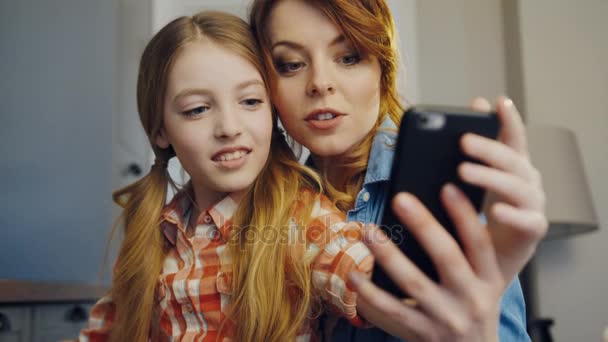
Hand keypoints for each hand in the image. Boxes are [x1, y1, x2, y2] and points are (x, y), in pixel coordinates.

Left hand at [351, 189, 502, 341]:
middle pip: (447, 256)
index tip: (448, 186)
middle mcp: (471, 298)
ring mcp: (445, 318)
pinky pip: (391, 310)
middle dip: (424, 225)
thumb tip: (431, 212)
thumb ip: (466, 255)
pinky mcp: (422, 333)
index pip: (480, 243)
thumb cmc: (470, 310)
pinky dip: (369, 292)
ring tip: (369, 231)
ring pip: (413, 282)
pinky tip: (353, 274)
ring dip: (388, 254)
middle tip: (400, 198)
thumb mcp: (482, 284)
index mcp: (489, 280)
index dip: (465, 215)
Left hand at [460, 96, 547, 282]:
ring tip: (463, 171)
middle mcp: (527, 181)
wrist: (492, 260)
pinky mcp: (533, 231)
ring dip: (490, 177)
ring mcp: (533, 204)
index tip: (497, 101)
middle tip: (462, 140)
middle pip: (512, 159)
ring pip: (518, 186)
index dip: (508, 119)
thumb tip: (428, 139)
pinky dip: (512, 215)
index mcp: (512, 166)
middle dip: (488, 147)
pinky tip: (494, 210)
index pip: (513, 138)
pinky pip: (526, 220)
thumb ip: (456, 163)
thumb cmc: (476, 217)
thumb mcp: (465, 187)